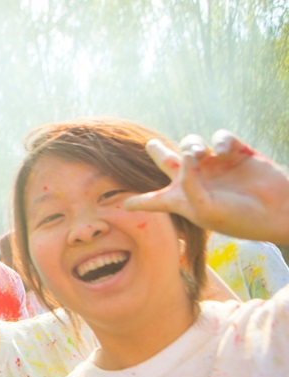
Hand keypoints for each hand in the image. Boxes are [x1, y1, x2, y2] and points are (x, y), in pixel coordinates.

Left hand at [126, 131, 288, 244]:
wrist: (278, 211)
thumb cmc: (238, 218)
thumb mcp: (205, 208)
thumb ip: (189, 182)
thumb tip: (186, 153)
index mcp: (182, 200)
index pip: (153, 200)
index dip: (138, 202)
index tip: (124, 205)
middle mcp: (195, 180)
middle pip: (168, 162)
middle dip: (159, 152)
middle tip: (150, 144)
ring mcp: (215, 165)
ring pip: (190, 144)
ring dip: (189, 144)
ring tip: (197, 153)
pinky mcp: (236, 152)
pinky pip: (220, 138)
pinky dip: (219, 141)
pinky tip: (224, 153)